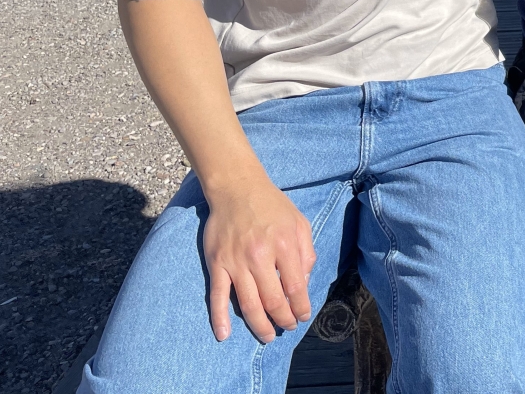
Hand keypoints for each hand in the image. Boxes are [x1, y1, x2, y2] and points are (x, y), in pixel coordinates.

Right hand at [202, 173, 316, 341]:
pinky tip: (224, 335)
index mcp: (285, 245)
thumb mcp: (299, 223)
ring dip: (259, 325)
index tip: (302, 316)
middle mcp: (260, 255)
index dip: (300, 306)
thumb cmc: (272, 206)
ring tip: (268, 336)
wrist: (237, 188)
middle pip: (273, 300)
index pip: (296, 286)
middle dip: (282, 319)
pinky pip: (217, 295)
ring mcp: (236, 261)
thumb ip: (306, 252)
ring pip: (248, 303)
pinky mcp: (217, 263)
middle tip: (287, 328)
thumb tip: (304, 283)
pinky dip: (219, 318)